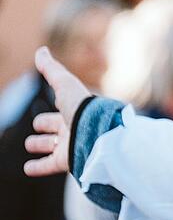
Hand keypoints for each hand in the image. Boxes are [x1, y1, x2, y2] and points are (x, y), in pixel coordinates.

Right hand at [23, 47, 90, 176]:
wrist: (98, 134)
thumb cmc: (83, 107)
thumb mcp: (65, 84)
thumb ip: (52, 69)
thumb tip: (41, 50)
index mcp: (73, 112)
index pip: (57, 113)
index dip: (49, 116)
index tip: (40, 119)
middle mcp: (72, 130)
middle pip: (54, 129)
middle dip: (45, 129)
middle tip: (39, 129)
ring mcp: (70, 146)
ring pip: (51, 147)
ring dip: (41, 146)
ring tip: (31, 146)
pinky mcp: (67, 161)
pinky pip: (49, 166)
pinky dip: (38, 168)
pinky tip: (28, 168)